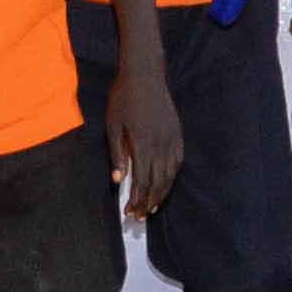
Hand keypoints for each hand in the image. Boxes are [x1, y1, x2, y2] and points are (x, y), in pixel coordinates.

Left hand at [113, 61, 184, 222]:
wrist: (145, 74)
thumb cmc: (123, 98)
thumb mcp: (113, 125)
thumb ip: (117, 154)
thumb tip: (118, 180)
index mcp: (143, 144)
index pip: (141, 181)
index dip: (136, 199)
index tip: (128, 212)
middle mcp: (161, 145)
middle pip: (157, 182)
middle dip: (148, 202)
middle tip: (138, 217)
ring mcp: (172, 139)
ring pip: (170, 175)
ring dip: (161, 194)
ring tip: (151, 207)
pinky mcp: (178, 134)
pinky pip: (178, 162)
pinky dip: (172, 177)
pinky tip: (165, 185)